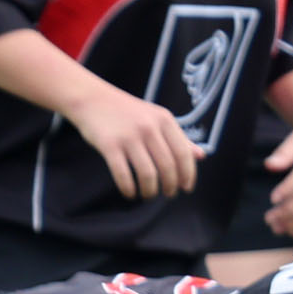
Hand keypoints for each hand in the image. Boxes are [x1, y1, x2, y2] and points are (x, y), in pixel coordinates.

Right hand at [65, 84, 201, 199]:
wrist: (91, 98)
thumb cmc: (127, 112)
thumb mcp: (157, 118)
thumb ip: (179, 137)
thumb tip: (201, 156)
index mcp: (164, 120)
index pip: (184, 155)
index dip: (188, 176)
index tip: (186, 188)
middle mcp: (149, 127)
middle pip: (168, 168)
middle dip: (170, 187)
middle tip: (168, 194)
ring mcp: (129, 136)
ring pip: (148, 175)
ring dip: (150, 191)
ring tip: (148, 195)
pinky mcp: (109, 144)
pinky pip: (123, 175)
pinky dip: (129, 189)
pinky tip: (130, 193)